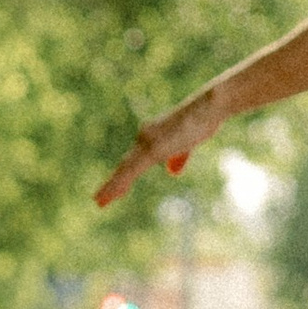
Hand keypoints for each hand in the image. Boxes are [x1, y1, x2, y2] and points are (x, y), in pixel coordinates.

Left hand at [97, 85, 222, 210]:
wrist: (208, 107)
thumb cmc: (202, 120)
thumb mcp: (189, 142)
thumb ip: (180, 156)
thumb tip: (172, 172)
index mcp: (151, 136)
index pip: (132, 160)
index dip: (122, 176)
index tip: (114, 191)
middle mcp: (145, 137)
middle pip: (125, 165)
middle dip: (113, 184)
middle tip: (99, 201)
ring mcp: (147, 143)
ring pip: (125, 169)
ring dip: (112, 187)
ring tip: (99, 201)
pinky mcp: (153, 149)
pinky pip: (133, 169)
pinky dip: (121, 182)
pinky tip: (114, 193)